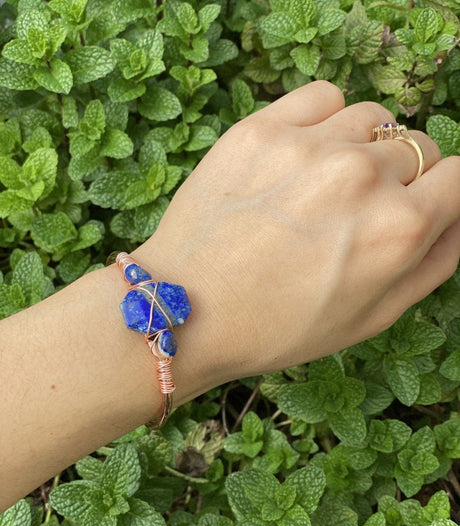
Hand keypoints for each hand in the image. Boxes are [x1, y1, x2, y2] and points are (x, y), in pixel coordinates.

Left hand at [132, 80, 459, 396]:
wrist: (189, 308)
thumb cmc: (278, 327)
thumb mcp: (372, 318)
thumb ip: (432, 263)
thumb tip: (455, 218)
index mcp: (399, 229)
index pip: (458, 177)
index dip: (439, 196)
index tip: (416, 207)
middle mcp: (363, 177)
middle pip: (415, 149)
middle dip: (398, 179)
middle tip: (354, 213)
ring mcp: (310, 146)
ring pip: (372, 119)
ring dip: (362, 147)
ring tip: (324, 186)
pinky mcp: (262, 128)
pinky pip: (323, 98)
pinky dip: (324, 120)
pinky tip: (303, 155)